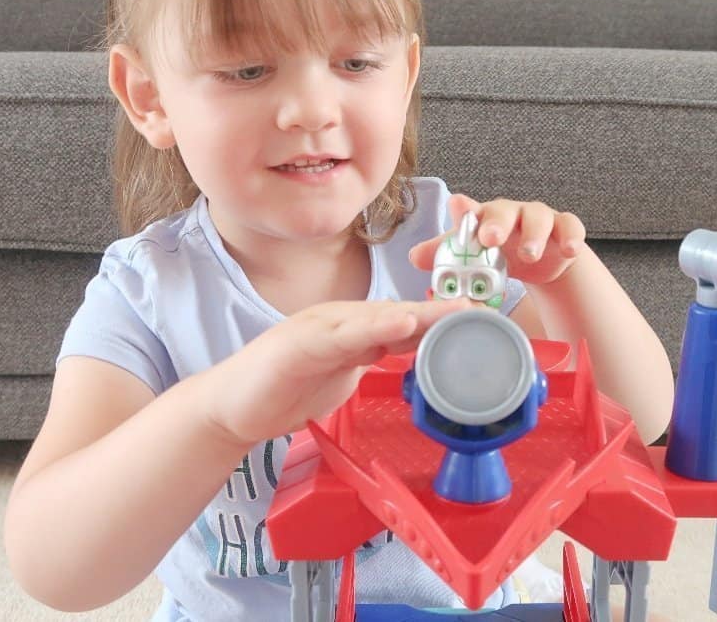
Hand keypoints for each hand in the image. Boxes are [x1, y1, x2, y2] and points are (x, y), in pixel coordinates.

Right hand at [203, 298, 470, 445]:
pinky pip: (342, 335)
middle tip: (486, 309)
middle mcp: (340, 320)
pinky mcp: (299, 344)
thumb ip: (373, 356)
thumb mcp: (343, 372)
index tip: (484, 320)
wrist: (230, 408)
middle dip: (444, 312)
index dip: (444, 320)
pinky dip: (373, 328)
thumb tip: (410, 354)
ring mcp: (319, 328)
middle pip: (400, 312)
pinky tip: (400, 323)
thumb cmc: (285, 389)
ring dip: (420, 314)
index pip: (406, 321)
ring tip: (457, 311)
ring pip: (377, 317)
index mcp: (353, 328)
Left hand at [409, 194, 586, 285]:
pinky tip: (570, 251)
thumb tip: (414, 257)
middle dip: (497, 223)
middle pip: (504, 211)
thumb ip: (447, 254)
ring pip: (538, 218)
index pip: (472, 209)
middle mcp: (511, 213)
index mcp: (485, 218)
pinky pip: (570, 227)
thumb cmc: (502, 252)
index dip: (465, 209)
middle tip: (490, 238)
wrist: (542, 260)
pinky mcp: (565, 228)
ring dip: (534, 235)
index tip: (459, 210)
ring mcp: (539, 218)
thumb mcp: (474, 255)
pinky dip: (572, 238)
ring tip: (530, 254)